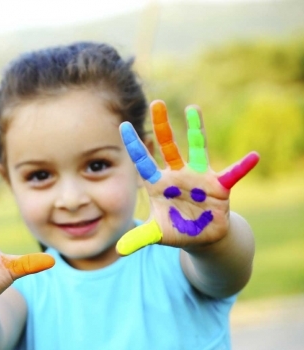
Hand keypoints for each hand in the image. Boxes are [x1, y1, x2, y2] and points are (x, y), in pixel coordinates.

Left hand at [116, 100, 258, 254]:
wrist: (202, 237)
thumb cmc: (176, 230)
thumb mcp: (156, 235)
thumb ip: (138, 238)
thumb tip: (118, 249)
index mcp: (158, 184)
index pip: (143, 162)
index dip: (134, 145)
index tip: (123, 126)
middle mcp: (177, 175)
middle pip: (167, 146)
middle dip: (161, 125)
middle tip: (156, 102)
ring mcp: (198, 178)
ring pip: (195, 148)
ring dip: (195, 129)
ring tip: (193, 108)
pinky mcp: (218, 187)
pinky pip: (232, 174)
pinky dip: (242, 166)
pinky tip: (253, 157)